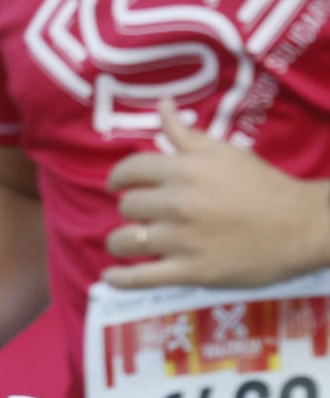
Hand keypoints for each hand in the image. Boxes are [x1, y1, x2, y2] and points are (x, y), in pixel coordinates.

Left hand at [105, 99, 329, 289]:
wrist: (301, 226)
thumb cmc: (262, 186)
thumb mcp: (225, 152)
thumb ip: (186, 134)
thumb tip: (162, 105)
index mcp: (186, 170)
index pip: (129, 170)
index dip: (119, 178)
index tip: (118, 185)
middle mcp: (178, 203)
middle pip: (127, 206)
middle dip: (133, 210)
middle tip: (144, 215)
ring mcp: (182, 239)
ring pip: (124, 241)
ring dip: (122, 242)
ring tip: (130, 243)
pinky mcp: (189, 271)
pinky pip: (139, 278)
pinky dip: (119, 279)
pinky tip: (111, 276)